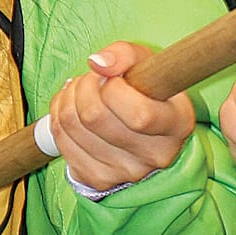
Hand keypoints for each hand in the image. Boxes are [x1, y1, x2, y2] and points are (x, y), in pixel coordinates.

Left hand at [46, 39, 193, 192]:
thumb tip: (97, 64)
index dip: (114, 89)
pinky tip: (71, 109)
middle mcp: (156, 155)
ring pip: (73, 126)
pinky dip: (58, 117)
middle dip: (84, 87)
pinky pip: (61, 142)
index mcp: (177, 124)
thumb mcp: (146, 64)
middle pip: (95, 117)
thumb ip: (124, 54)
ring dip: (68, 98)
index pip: (139, 114)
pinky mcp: (98, 179)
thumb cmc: (146, 91)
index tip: (113, 79)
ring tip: (80, 91)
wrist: (142, 132)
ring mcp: (126, 172)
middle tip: (91, 80)